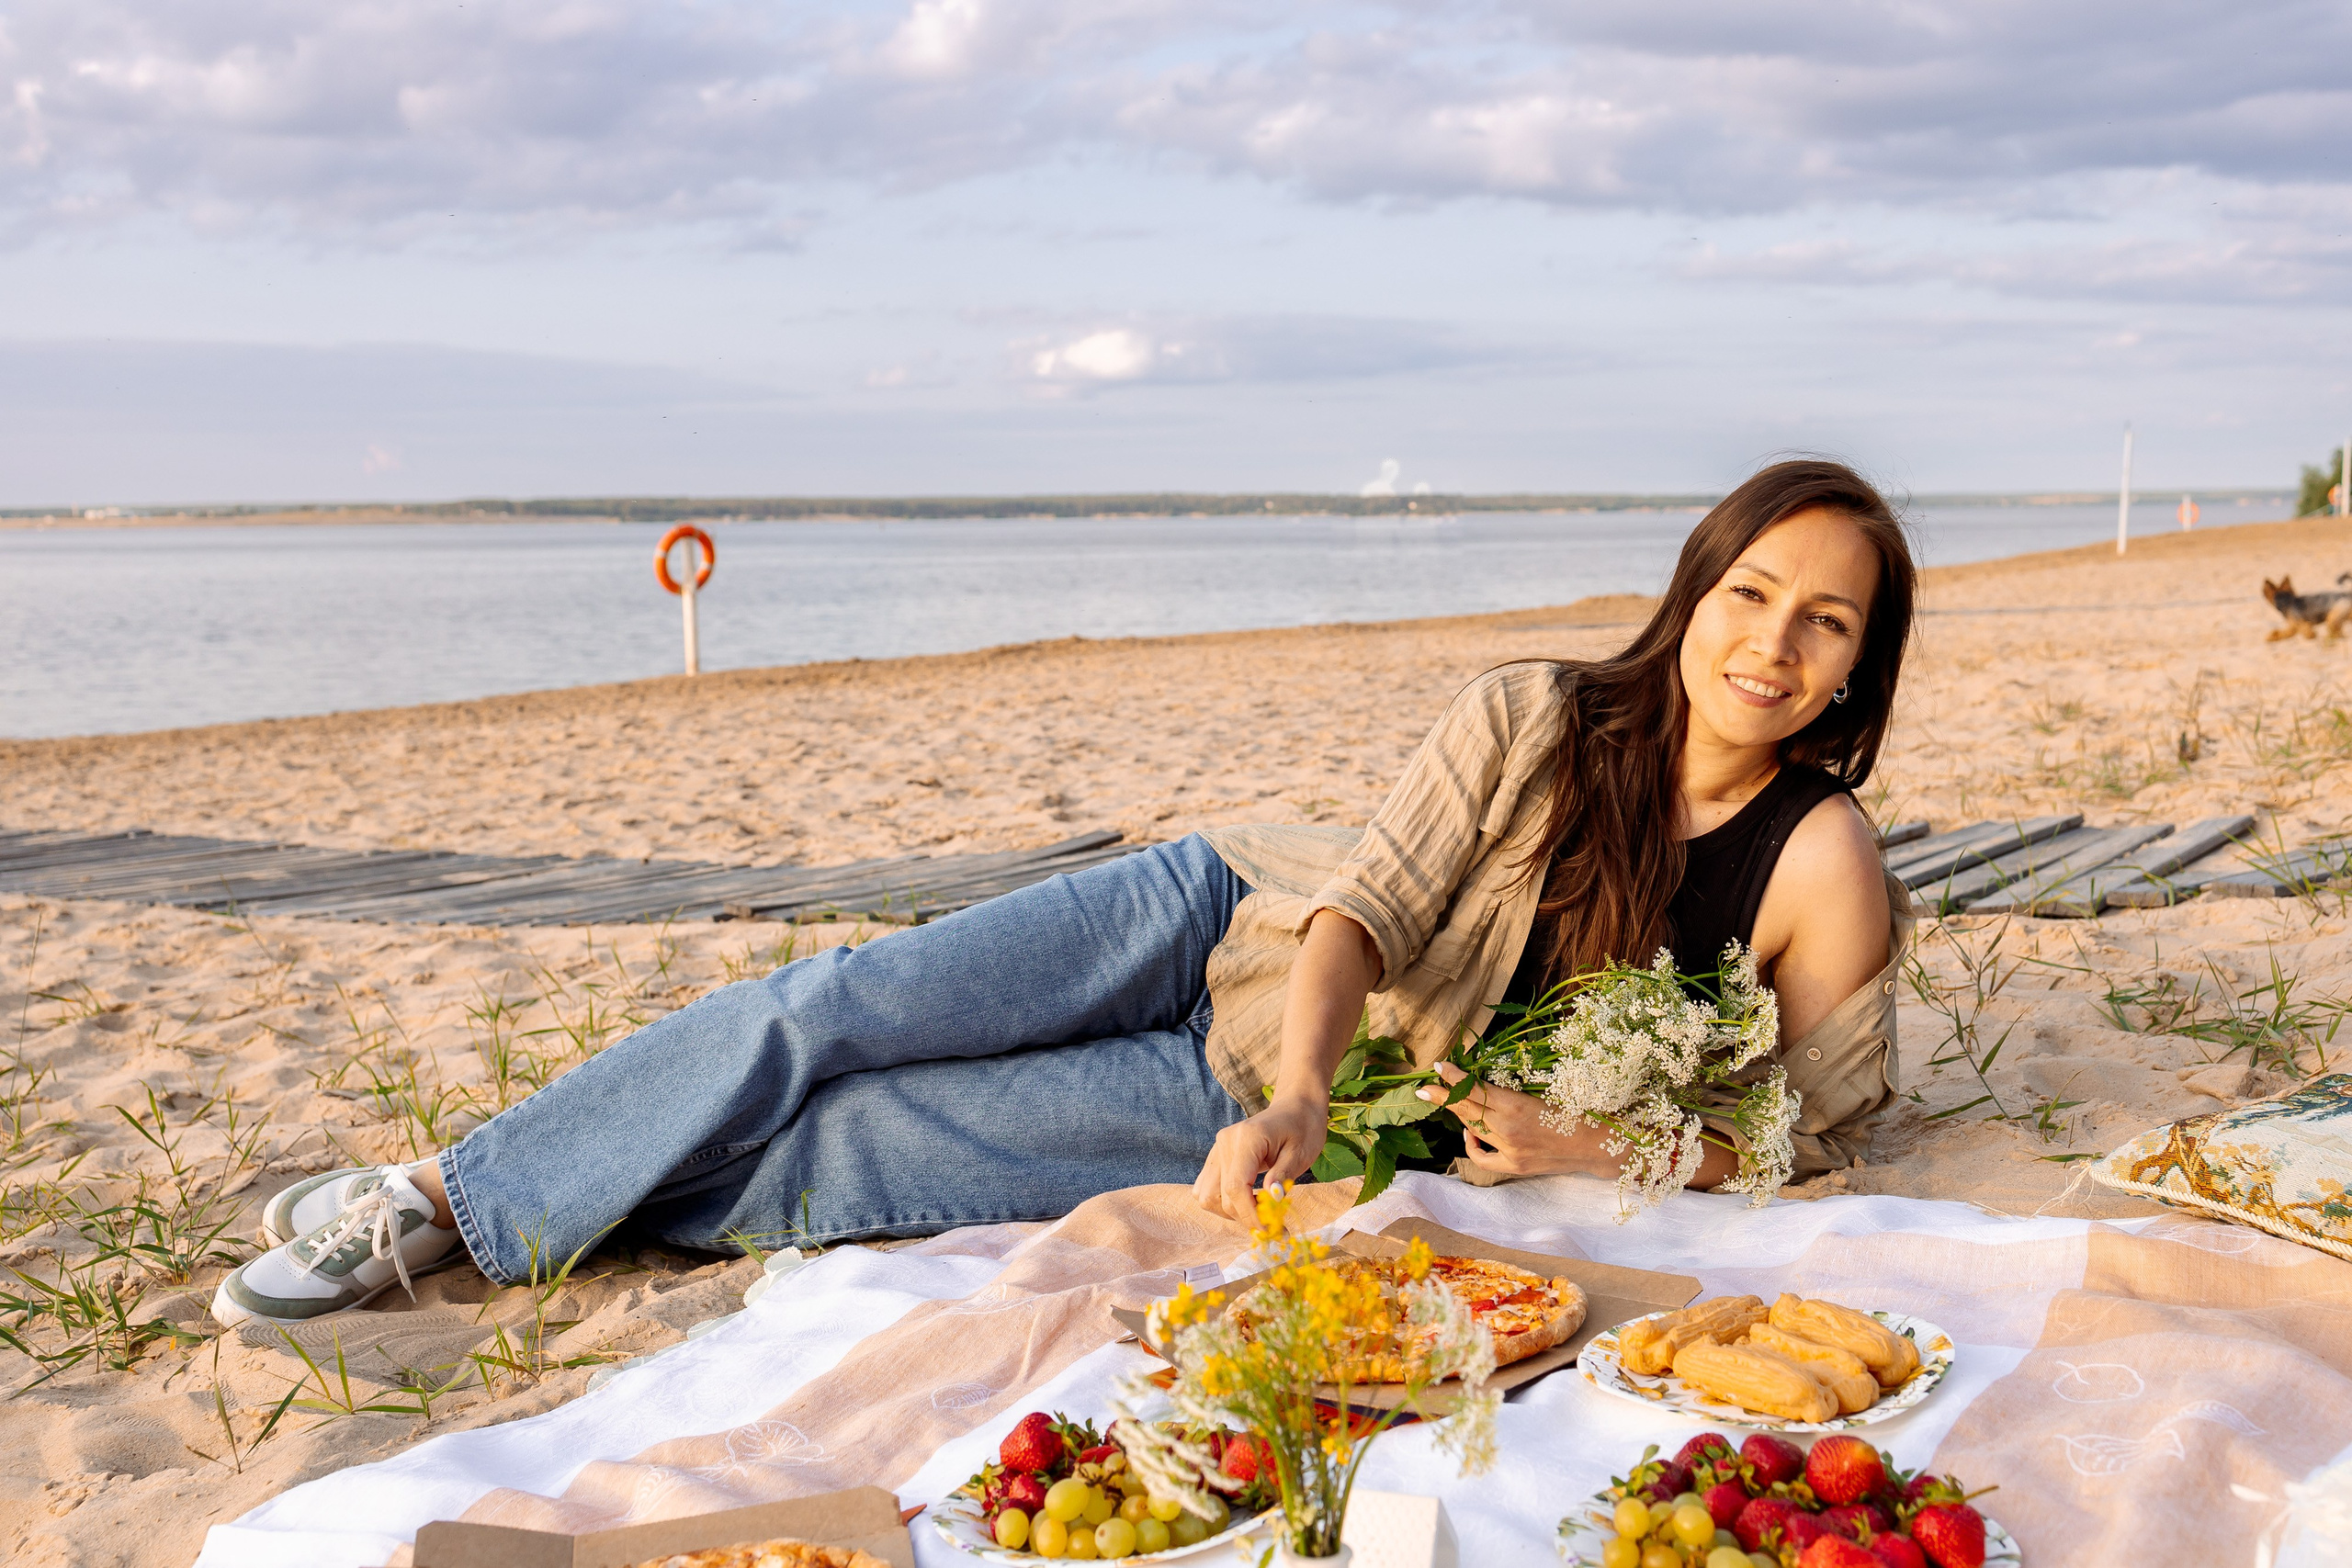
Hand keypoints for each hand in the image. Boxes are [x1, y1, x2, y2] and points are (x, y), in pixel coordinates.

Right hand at [1194, 1096, 1327, 1222]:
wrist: (1296, 1106)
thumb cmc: (1303, 1127)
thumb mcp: (1301, 1153)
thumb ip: (1283, 1177)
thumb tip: (1270, 1202)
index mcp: (1246, 1139)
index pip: (1236, 1187)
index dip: (1250, 1215)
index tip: (1271, 1231)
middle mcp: (1225, 1142)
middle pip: (1221, 1195)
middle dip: (1245, 1217)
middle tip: (1273, 1227)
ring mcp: (1217, 1148)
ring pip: (1207, 1195)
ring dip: (1230, 1212)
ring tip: (1258, 1214)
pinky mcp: (1217, 1155)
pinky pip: (1207, 1187)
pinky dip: (1222, 1201)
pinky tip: (1246, 1203)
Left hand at [1416, 1063, 1606, 1178]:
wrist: (1597, 1145)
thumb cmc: (1576, 1110)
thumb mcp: (1543, 1092)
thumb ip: (1509, 1090)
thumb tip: (1481, 1082)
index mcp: (1517, 1106)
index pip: (1475, 1091)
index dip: (1454, 1079)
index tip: (1440, 1067)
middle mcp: (1509, 1130)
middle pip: (1467, 1111)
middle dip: (1443, 1097)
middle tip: (1423, 1088)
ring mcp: (1510, 1151)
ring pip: (1473, 1130)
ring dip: (1458, 1114)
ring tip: (1444, 1101)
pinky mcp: (1515, 1166)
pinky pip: (1483, 1158)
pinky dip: (1472, 1144)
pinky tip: (1468, 1133)